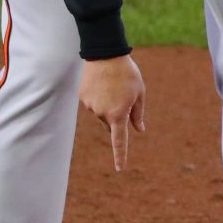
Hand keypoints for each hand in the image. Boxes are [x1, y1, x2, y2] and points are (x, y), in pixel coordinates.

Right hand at [79, 54, 145, 170]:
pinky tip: (101, 82)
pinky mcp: (82, 97)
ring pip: (101, 112)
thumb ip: (138, 113)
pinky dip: (98, 96)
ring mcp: (90, 106)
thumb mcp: (139, 92)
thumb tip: (139, 130)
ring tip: (111, 84)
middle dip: (117, 115)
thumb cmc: (127, 73)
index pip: (119, 140)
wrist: (105, 54)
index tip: (119, 169)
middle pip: (110, 123)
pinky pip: (92, 102)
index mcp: (118, 114)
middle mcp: (102, 113)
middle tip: (123, 94)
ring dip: (107, 104)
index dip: (120, 155)